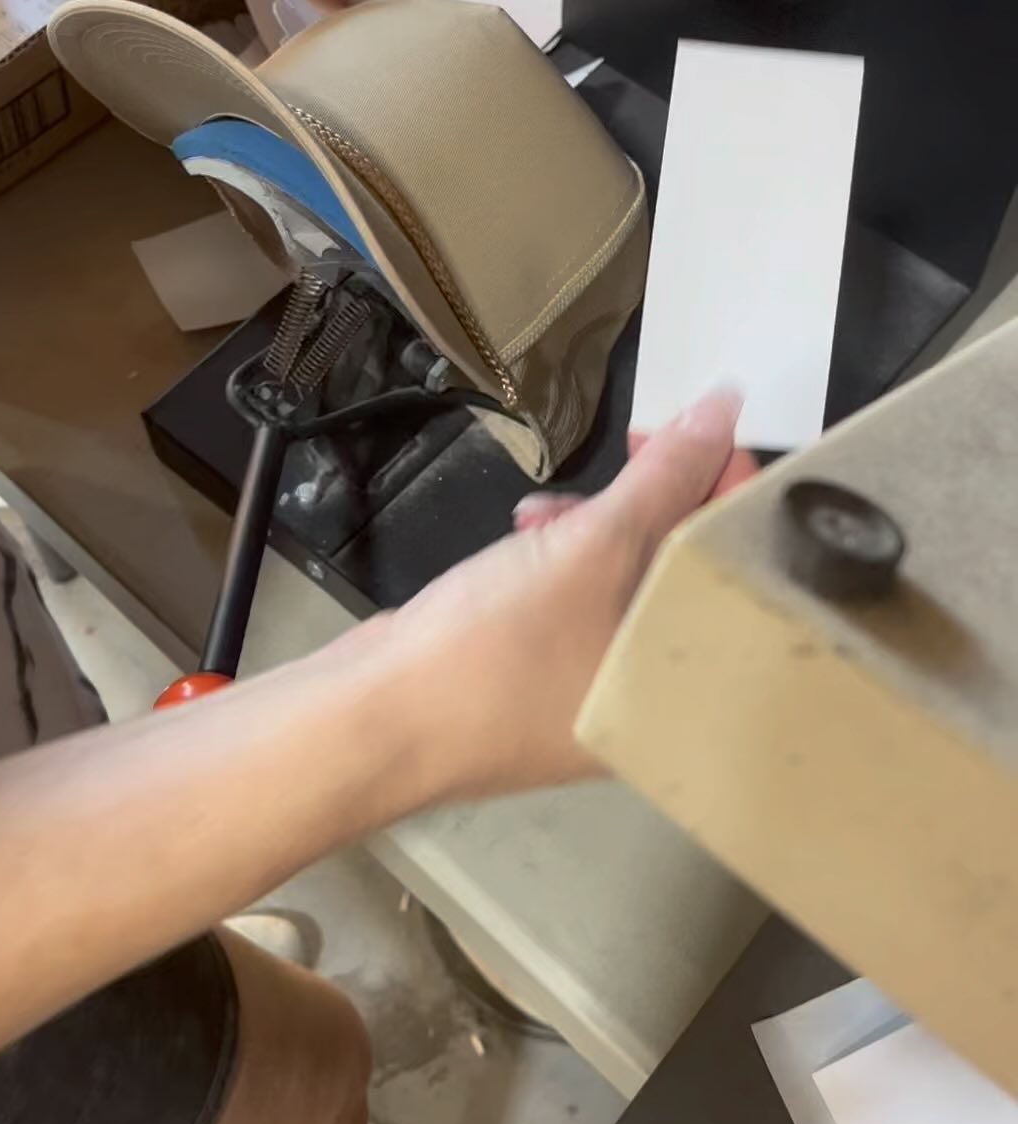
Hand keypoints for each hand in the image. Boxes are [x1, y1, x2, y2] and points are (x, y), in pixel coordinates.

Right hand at [381, 389, 757, 803]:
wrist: (378, 717)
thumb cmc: (501, 644)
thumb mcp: (595, 549)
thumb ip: (667, 477)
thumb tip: (726, 406)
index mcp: (695, 680)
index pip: (746, 563)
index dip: (727, 485)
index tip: (687, 431)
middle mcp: (660, 691)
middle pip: (689, 566)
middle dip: (653, 501)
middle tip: (624, 453)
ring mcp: (599, 688)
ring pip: (630, 578)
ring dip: (600, 524)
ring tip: (548, 510)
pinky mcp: (547, 675)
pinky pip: (583, 599)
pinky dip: (563, 559)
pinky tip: (524, 536)